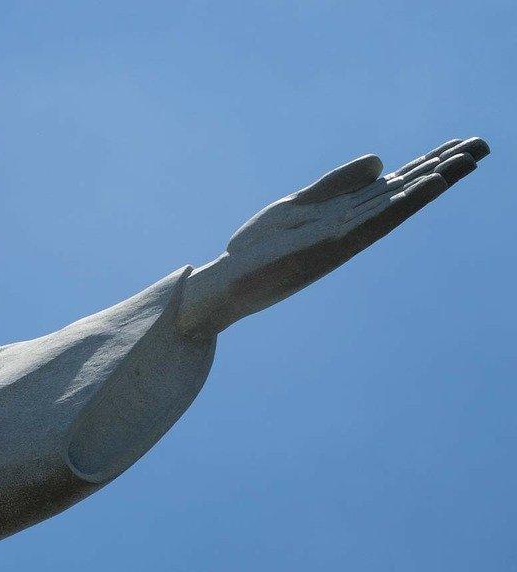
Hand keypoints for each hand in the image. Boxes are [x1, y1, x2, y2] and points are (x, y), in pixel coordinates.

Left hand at [178, 137, 488, 335]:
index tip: (462, 145)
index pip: (394, 185)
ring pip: (397, 204)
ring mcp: (345, 237)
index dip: (428, 165)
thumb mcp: (298, 204)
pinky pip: (373, 221)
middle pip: (405, 193)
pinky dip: (401, 202)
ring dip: (431, 182)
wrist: (227, 286)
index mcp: (345, 216)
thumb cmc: (259, 249)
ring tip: (467, 160)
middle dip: (443, 170)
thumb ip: (336, 183)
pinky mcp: (330, 246)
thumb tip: (381, 160)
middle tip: (484, 145)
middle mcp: (352, 227)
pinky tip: (426, 185)